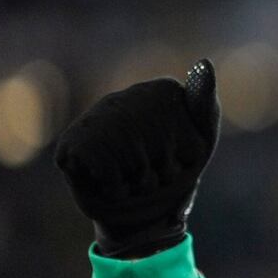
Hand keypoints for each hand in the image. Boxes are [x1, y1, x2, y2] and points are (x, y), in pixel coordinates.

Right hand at [54, 59, 220, 257]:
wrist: (142, 213)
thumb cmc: (176, 173)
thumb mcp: (200, 142)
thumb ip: (203, 105)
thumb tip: (204, 64)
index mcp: (162, 92)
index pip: (191, 133)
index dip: (190, 156)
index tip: (184, 158)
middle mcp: (125, 98)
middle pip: (162, 149)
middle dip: (164, 174)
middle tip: (156, 175)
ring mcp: (96, 119)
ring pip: (136, 161)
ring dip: (141, 183)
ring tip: (135, 179)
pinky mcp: (74, 145)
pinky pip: (109, 173)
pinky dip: (117, 190)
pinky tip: (112, 184)